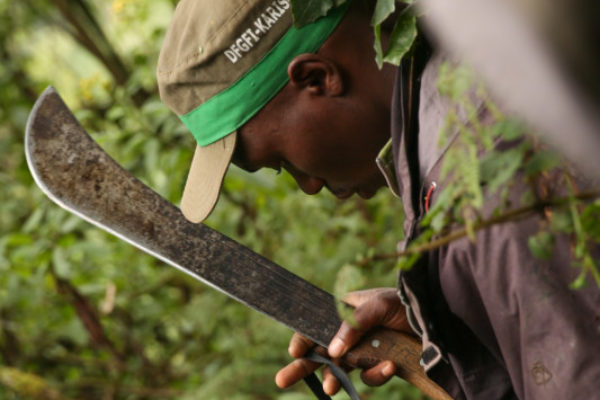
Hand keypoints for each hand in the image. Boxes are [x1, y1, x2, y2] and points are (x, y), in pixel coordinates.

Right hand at [275, 287, 413, 394]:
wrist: (438, 321)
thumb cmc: (405, 303)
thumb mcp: (378, 305)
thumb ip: (354, 325)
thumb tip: (333, 350)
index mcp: (345, 311)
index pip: (318, 325)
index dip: (304, 338)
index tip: (295, 351)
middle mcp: (352, 332)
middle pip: (322, 351)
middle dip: (302, 366)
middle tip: (281, 380)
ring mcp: (366, 350)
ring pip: (343, 369)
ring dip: (336, 378)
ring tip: (332, 389)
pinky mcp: (381, 364)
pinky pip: (370, 376)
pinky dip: (376, 374)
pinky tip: (389, 367)